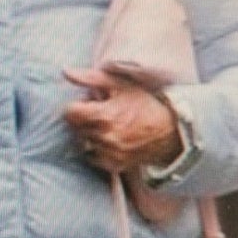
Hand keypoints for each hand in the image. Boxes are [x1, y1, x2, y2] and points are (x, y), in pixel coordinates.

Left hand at [62, 67, 181, 173]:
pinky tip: (109, 140)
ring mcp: (111, 153)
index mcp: (104, 115)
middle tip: (101, 112)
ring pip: (83, 142)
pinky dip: (97, 150)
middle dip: (84, 119)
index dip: (78, 105)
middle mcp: (106, 137)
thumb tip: (65, 72)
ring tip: (107, 126)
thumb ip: (90, 78)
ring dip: (90, 134)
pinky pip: (94, 159)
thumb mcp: (119, 84)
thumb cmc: (145, 102)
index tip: (90, 103)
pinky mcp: (116, 165)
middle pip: (76, 127)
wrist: (172, 129)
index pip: (70, 113)